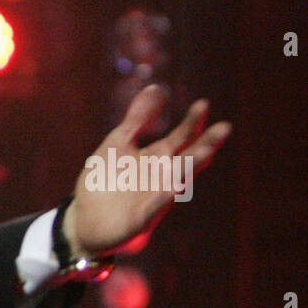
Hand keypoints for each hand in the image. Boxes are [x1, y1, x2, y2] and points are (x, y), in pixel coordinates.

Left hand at [64, 84, 231, 257]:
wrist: (84, 220)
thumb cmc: (105, 180)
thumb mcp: (119, 143)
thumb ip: (138, 118)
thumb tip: (157, 87)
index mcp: (157, 158)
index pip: (182, 137)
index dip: (192, 122)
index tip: (203, 104)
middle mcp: (161, 176)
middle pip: (188, 157)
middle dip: (204, 143)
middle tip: (223, 127)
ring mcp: (154, 197)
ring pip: (177, 181)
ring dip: (190, 166)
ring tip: (206, 151)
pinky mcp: (141, 219)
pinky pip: (154, 207)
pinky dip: (162, 198)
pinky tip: (172, 188)